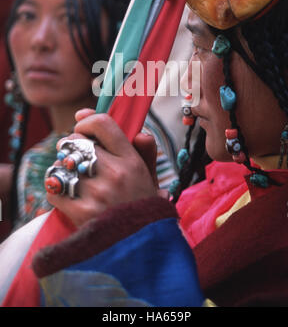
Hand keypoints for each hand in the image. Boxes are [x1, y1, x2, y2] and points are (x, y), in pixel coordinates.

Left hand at [46, 110, 157, 225]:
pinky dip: (55, 189)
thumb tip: (138, 131)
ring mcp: (96, 193)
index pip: (102, 124)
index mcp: (131, 161)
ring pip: (61, 164)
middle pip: (76, 141)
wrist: (140, 247)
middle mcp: (114, 174)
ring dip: (62, 168)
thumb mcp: (151, 177)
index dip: (86, 122)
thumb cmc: (143, 208)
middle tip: (74, 156)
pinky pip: (53, 188)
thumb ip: (146, 150)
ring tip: (71, 177)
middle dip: (70, 146)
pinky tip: (66, 194)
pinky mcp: (80, 213)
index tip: (83, 130)